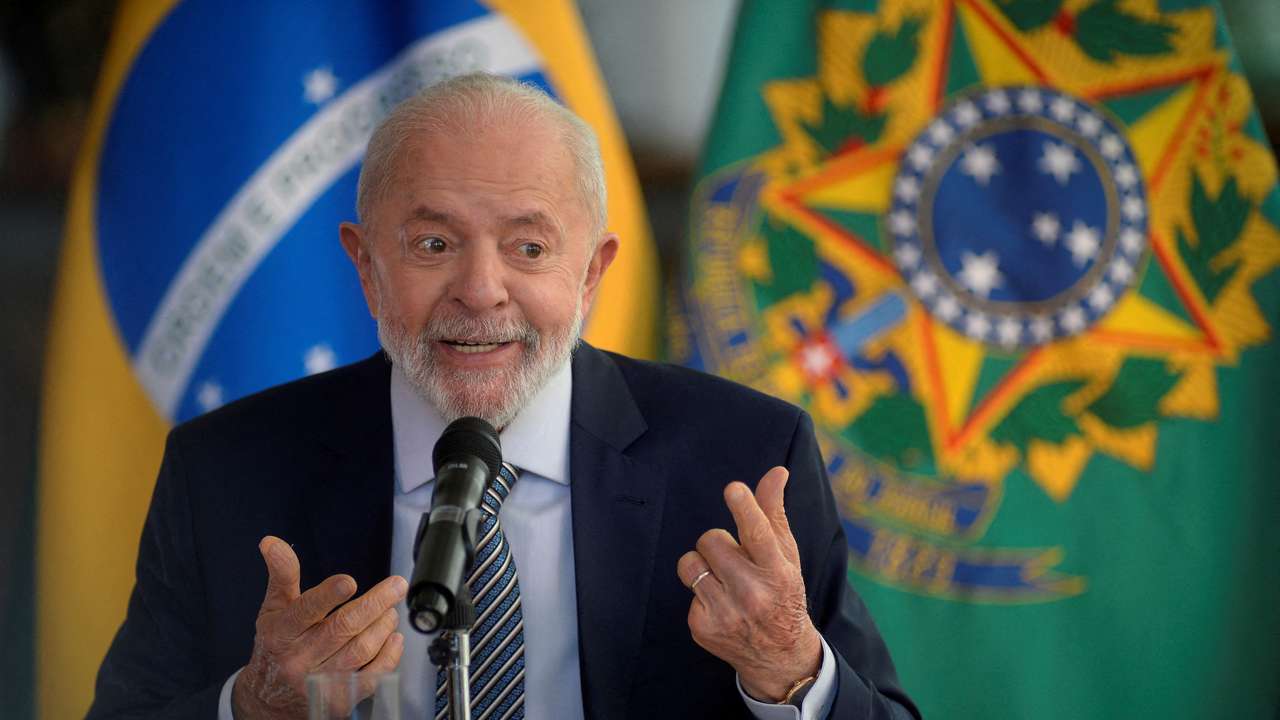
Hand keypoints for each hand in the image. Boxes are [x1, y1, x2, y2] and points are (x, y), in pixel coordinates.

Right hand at [231, 536, 406, 718]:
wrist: (269, 699)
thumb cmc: (276, 646)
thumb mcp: (273, 609)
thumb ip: (282, 576)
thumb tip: (272, 542)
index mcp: (281, 633)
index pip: (304, 611)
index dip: (327, 595)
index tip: (349, 581)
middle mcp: (299, 659)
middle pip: (342, 629)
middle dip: (374, 604)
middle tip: (397, 585)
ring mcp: (320, 682)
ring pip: (360, 651)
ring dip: (382, 626)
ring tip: (390, 610)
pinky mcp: (339, 698)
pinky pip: (371, 676)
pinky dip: (388, 655)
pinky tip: (393, 638)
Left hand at [677, 466, 821, 702]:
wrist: (780, 655)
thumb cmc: (783, 593)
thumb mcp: (786, 555)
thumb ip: (774, 512)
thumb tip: (777, 471)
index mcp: (777, 572)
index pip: (759, 533)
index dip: (745, 508)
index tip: (734, 489)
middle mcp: (752, 594)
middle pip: (711, 540)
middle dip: (719, 544)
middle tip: (736, 560)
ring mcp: (725, 613)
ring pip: (690, 563)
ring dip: (703, 565)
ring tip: (723, 579)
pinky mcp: (702, 627)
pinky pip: (687, 589)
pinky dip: (701, 593)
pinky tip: (720, 604)